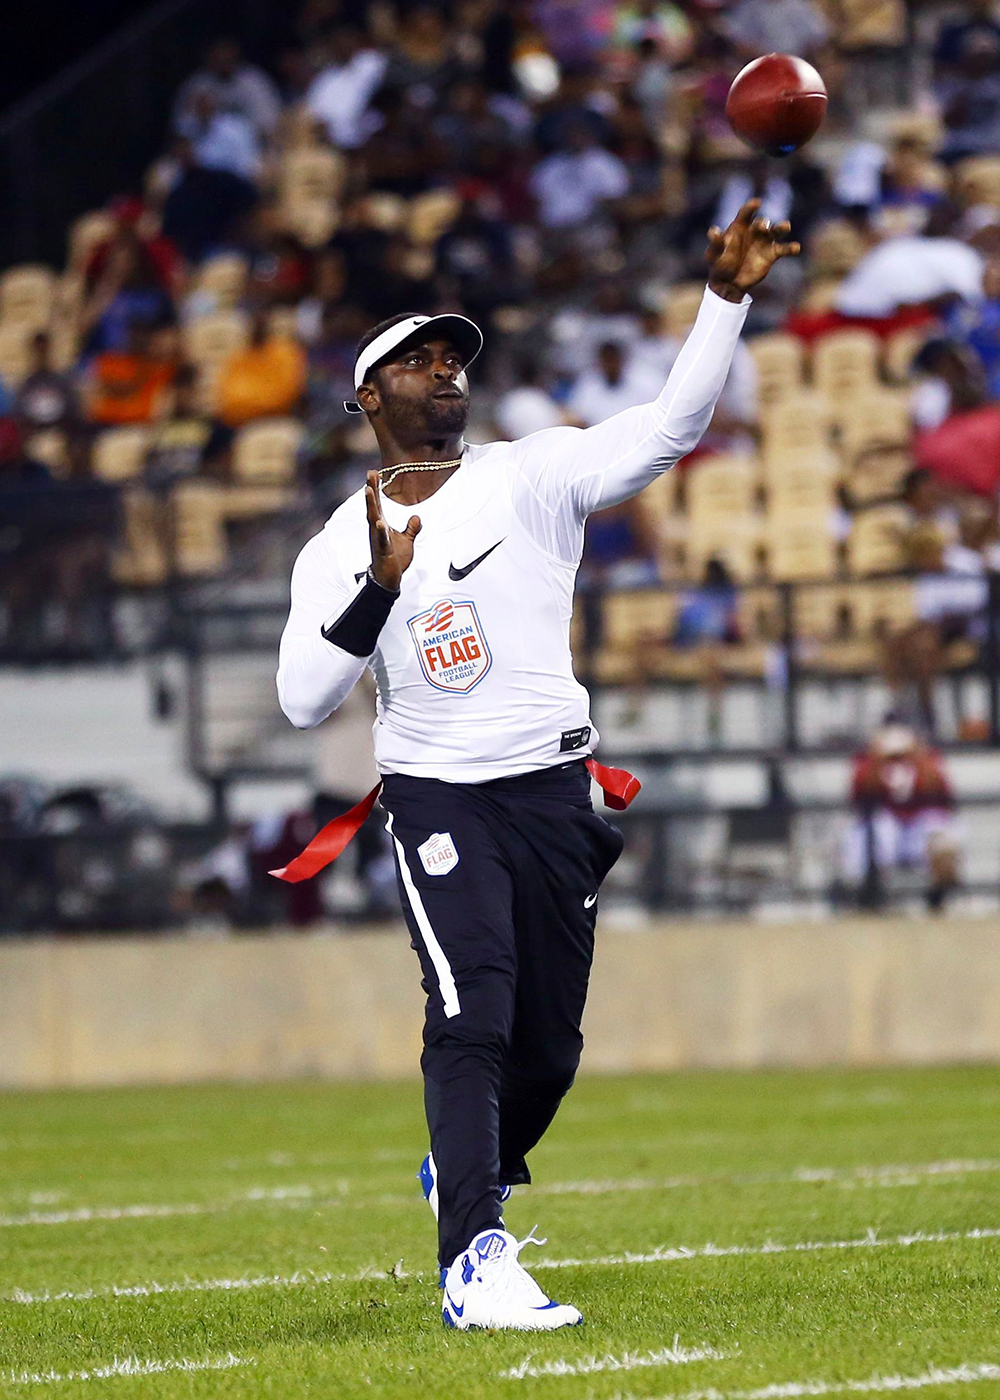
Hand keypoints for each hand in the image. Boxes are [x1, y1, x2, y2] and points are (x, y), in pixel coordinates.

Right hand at [365, 470, 420, 591]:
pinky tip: (379, 522)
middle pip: (373, 505)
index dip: (376, 488)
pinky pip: (380, 539)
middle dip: (371, 489)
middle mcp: (376, 529)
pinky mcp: (382, 550)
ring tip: (369, 490)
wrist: (388, 579)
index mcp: (381, 525)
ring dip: (371, 505)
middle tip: (370, 473)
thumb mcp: (407, 541)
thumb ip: (412, 528)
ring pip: (373, 518)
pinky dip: (380, 530)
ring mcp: (377, 539)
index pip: (378, 503)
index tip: (374, 472)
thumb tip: (417, 517)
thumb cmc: (394, 559)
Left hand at [706, 199, 799, 300]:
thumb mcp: (713, 255)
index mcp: (739, 227)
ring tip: (785, 226)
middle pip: (762, 222)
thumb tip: (713, 231)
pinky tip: (796, 248)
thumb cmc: (719, 266)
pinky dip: (791, 248)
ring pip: (776, 231)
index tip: (757, 203)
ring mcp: (764, 241)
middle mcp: (754, 231)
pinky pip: (784, 249)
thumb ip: (716, 243)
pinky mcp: (772, 254)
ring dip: (781, 227)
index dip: (751, 207)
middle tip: (762, 227)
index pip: (746, 213)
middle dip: (763, 223)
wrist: (728, 283)